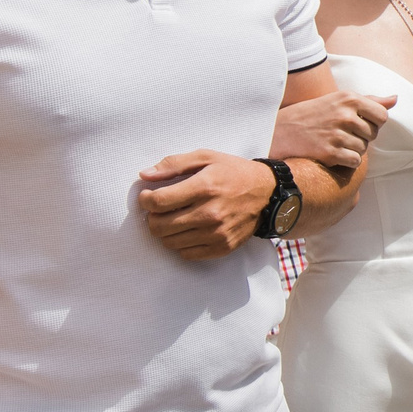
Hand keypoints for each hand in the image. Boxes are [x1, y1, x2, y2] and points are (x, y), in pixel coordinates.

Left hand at [138, 151, 272, 258]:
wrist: (268, 192)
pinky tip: (188, 230)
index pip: (158, 202)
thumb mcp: (205, 157)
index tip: (147, 197)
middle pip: (159, 226)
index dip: (145, 200)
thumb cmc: (233, 172)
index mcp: (205, 187)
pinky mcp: (222, 247)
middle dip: (152, 217)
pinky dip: (181, 243)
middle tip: (159, 210)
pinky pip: (186, 254)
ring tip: (174, 219)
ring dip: (166, 231)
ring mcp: (217, 233)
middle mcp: (210, 213)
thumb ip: (173, 164)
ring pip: (170, 242)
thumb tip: (145, 174)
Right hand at [271, 90, 394, 170]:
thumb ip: (369, 100)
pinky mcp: (330, 152)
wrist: (280, 131)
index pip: (382, 115)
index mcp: (349, 98)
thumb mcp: (338, 100)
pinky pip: (355, 162)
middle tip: (340, 134)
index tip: (358, 124)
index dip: (373, 123)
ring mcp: (338, 134)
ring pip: (364, 149)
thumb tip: (395, 99)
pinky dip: (347, 162)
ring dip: (352, 150)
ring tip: (333, 143)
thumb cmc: (313, 115)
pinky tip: (333, 155)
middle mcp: (345, 114)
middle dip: (361, 138)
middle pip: (373, 134)